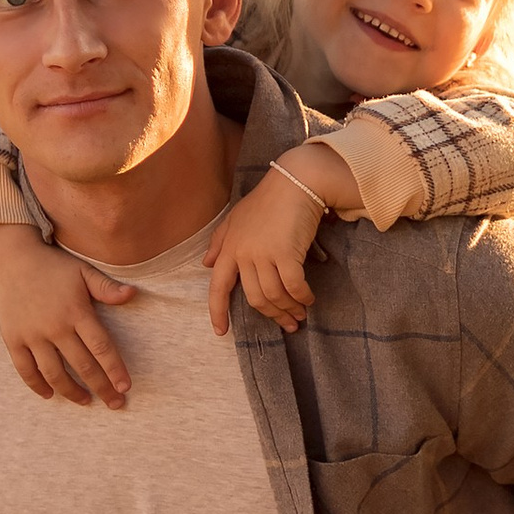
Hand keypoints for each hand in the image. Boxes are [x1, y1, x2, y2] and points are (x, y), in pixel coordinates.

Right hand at [0, 223, 134, 405]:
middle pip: (82, 366)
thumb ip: (106, 287)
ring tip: (86, 401)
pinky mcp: (14, 339)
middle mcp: (55, 327)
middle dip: (101, 388)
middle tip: (115, 403)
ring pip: (55, 374)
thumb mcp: (83, 271)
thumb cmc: (53, 266)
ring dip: (72, 392)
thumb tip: (133, 294)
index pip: (101, 348)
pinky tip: (50, 394)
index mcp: (76, 312)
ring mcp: (33, 335)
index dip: (115, 370)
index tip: (125, 387)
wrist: (12, 259)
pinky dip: (37, 385)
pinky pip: (26, 370)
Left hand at [205, 166, 329, 335]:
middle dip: (271, 315)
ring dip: (288, 309)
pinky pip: (292, 286)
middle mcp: (243, 254)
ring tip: (300, 315)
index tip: (221, 331)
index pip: (217, 286)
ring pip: (273, 295)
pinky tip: (308, 300)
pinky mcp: (286, 252)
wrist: (295, 182)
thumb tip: (206, 264)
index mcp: (229, 248)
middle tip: (287, 324)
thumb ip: (220, 241)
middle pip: (253, 298)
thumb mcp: (236, 218)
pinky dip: (301, 297)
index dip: (217, 311)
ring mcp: (264, 253)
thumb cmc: (267, 199)